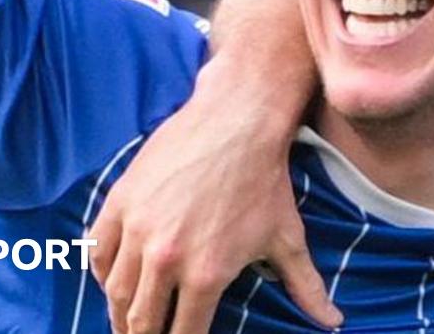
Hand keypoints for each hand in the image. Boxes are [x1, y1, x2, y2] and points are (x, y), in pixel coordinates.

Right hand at [87, 57, 341, 333]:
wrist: (237, 120)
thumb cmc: (266, 180)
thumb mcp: (288, 238)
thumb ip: (306, 287)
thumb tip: (334, 323)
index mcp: (206, 275)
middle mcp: (166, 259)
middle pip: (142, 322)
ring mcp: (138, 230)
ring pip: (116, 293)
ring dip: (119, 315)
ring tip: (126, 324)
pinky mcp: (121, 202)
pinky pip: (98, 251)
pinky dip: (102, 274)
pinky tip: (112, 283)